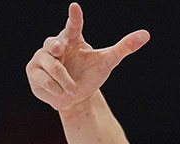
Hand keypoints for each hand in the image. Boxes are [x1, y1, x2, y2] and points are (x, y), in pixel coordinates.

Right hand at [26, 3, 149, 111]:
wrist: (75, 99)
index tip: (75, 7)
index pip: (73, 26)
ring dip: (64, 81)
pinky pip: (43, 80)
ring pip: (51, 66)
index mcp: (72, 39)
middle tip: (59, 49)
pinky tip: (59, 92)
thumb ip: (124, 47)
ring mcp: (40, 58)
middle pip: (53, 43)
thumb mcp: (108, 62)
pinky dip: (55, 89)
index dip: (74, 17)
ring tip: (72, 89)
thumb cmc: (90, 76)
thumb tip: (146, 34)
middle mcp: (54, 45)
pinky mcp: (33, 73)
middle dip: (55, 46)